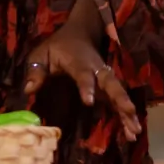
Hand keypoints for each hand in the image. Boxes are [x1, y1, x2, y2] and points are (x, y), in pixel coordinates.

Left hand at [25, 1, 140, 141]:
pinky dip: (127, 115)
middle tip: (130, 114)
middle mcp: (96, 70)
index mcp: (78, 62)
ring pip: (119, 93)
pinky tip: (133, 131)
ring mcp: (105, 77)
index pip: (83, 75)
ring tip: (135, 131)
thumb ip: (36, 71)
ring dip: (127, 111)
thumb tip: (28, 90)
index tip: (89, 102)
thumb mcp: (41, 53)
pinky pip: (118, 100)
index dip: (87, 87)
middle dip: (120, 99)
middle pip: (111, 83)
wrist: (80, 31)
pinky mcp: (108, 85)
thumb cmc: (58, 45)